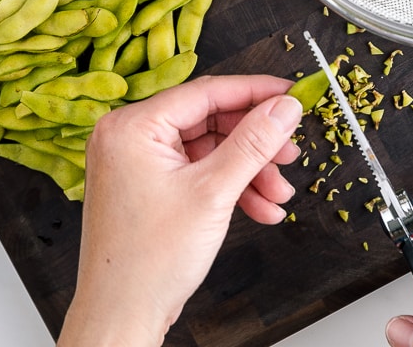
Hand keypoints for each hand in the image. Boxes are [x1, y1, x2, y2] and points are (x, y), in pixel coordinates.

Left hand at [57, 74, 301, 346]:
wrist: (121, 320)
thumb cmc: (148, 263)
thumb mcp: (213, 193)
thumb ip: (253, 143)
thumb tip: (284, 107)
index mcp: (133, 126)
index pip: (207, 92)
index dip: (255, 92)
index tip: (291, 93)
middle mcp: (130, 137)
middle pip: (210, 122)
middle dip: (255, 144)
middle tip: (290, 153)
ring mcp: (138, 163)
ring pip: (209, 150)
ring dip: (248, 171)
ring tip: (278, 194)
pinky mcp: (148, 187)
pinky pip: (198, 172)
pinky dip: (230, 188)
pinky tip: (260, 208)